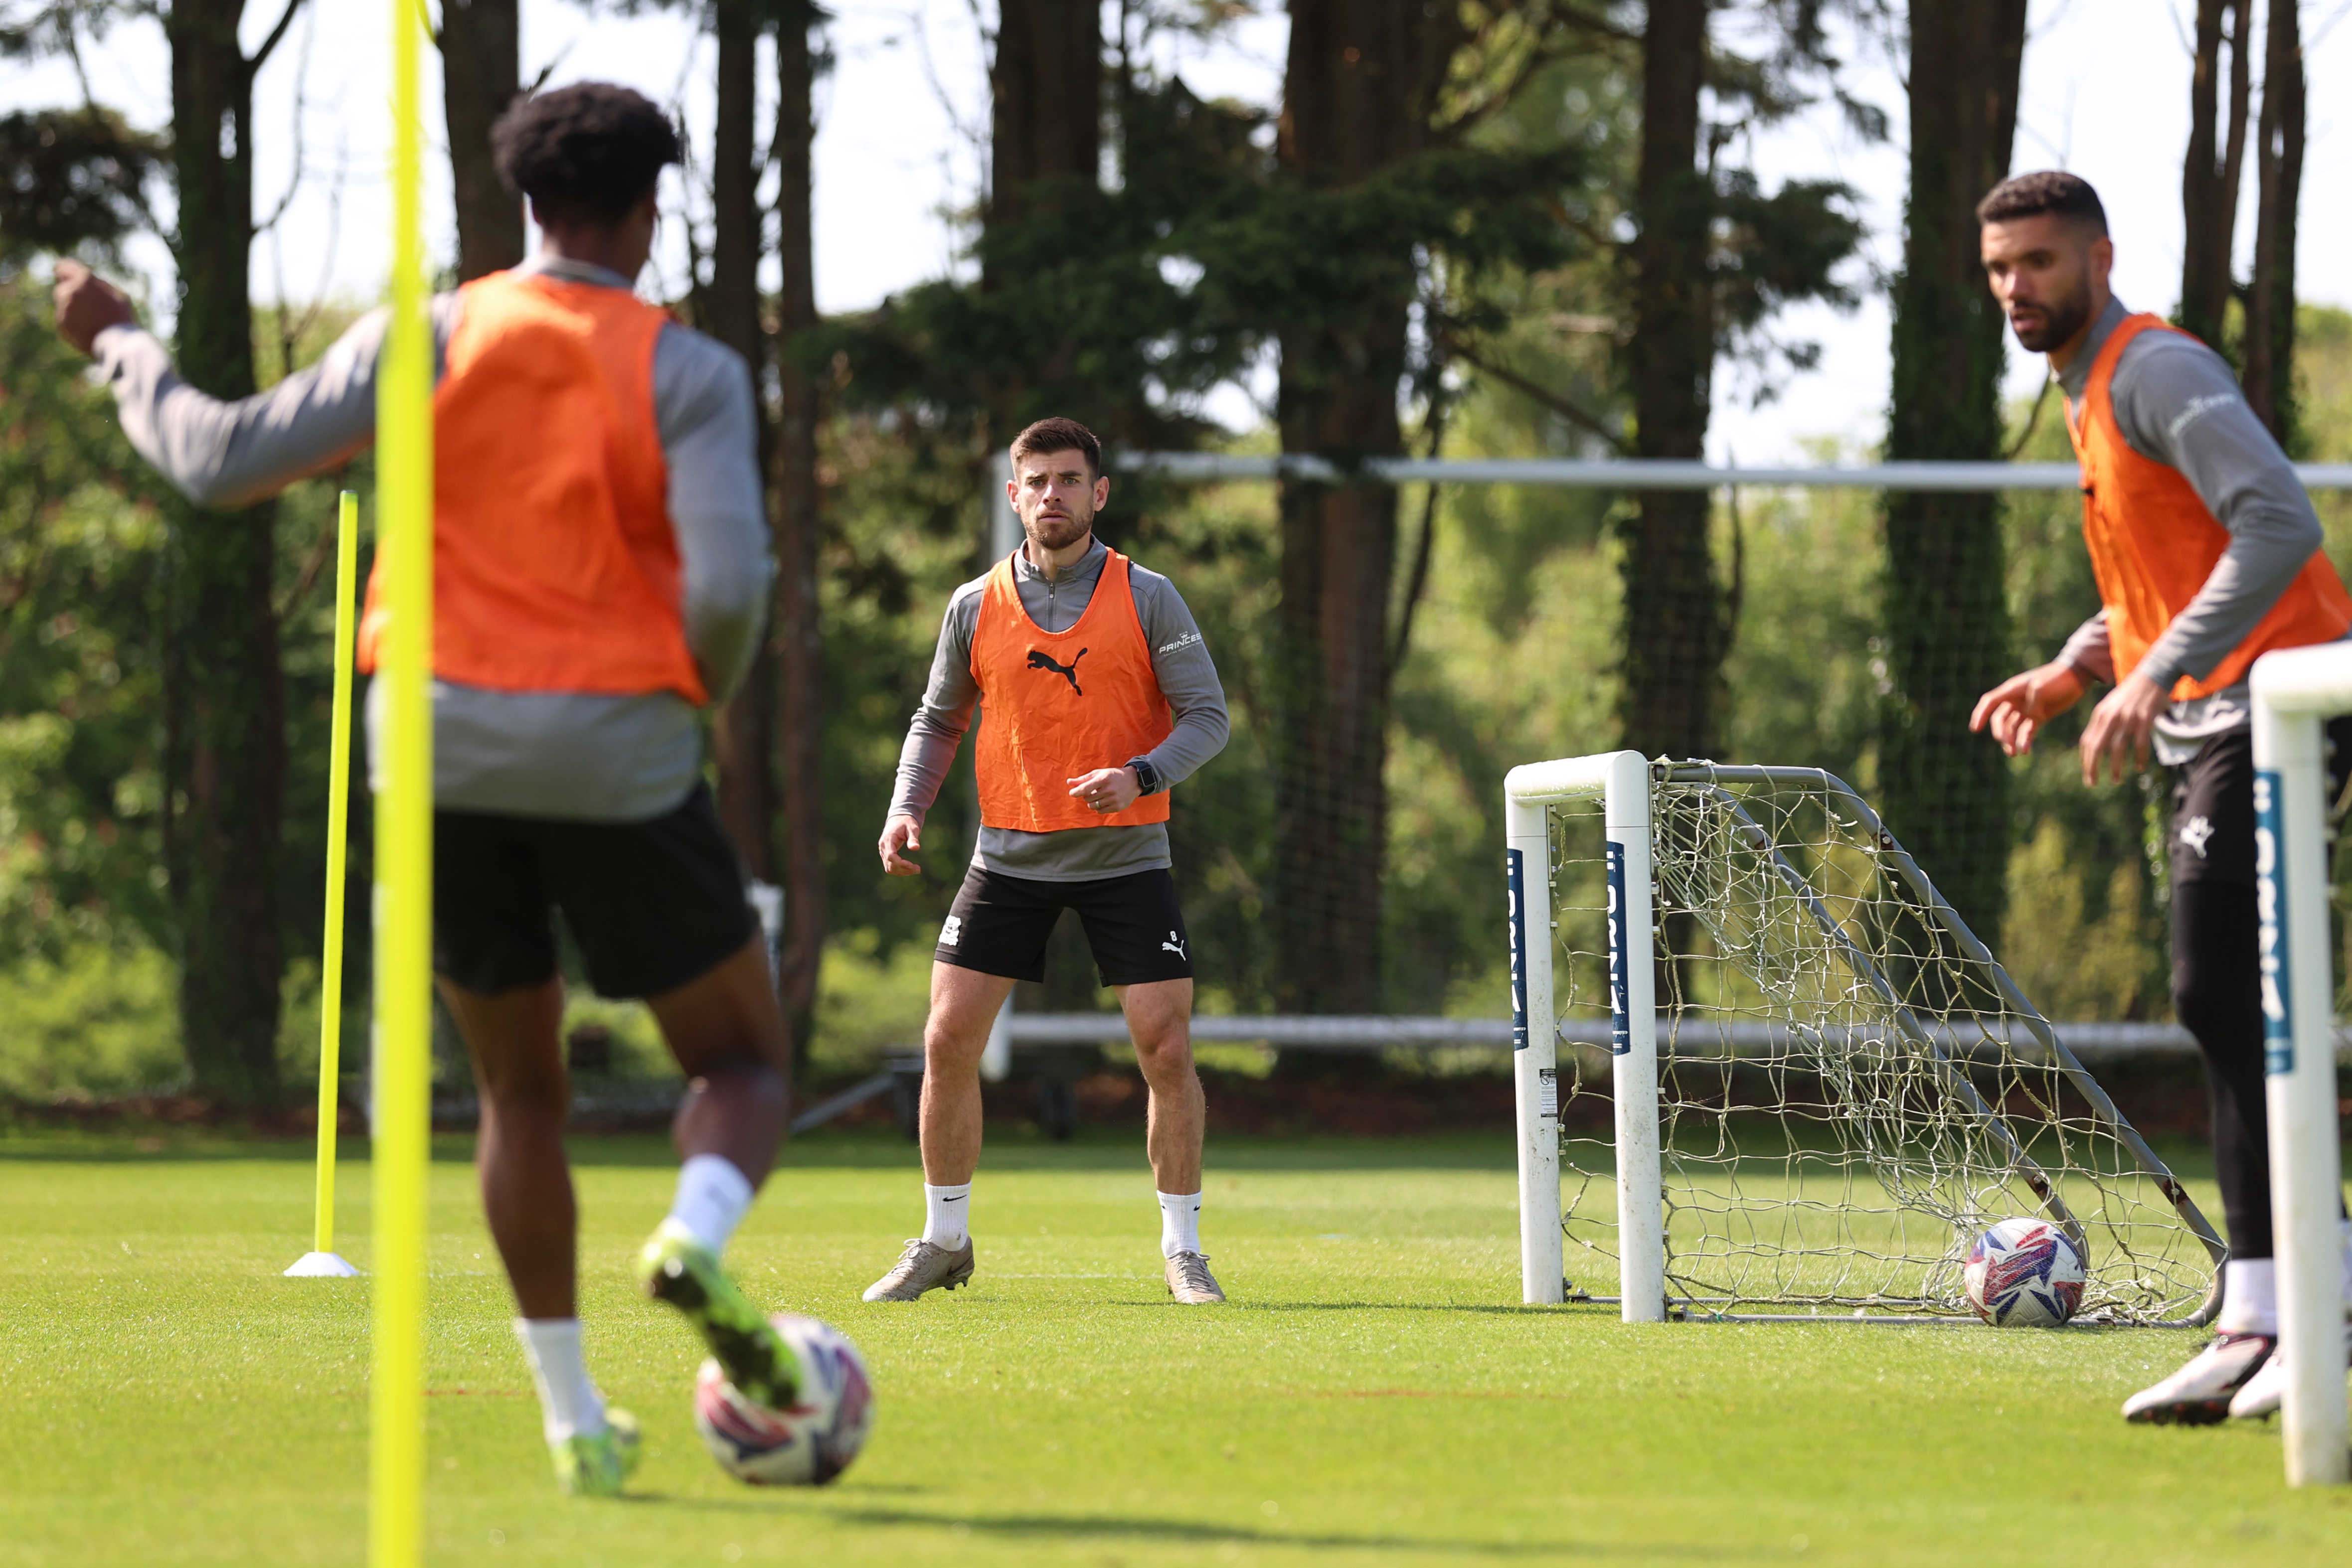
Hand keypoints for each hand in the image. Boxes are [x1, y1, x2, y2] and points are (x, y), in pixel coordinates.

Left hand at [52, 260, 135, 355]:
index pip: (63, 267)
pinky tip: (87, 331)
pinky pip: (64, 321)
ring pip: (64, 306)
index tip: (65, 277)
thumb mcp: (117, 295)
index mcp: (85, 280)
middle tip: (87, 307)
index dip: (65, 273)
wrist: (117, 343)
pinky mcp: (61, 323)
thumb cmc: (121, 318)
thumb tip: (87, 283)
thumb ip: (98, 286)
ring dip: (73, 311)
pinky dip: (72, 325)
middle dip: (71, 295)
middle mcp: (71, 291)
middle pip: (63, 289)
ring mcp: (64, 308)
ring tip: (91, 322)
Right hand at [878, 813, 922, 875]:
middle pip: (890, 864)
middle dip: (904, 869)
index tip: (913, 865)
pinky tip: (910, 869)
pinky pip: (890, 866)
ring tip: (916, 870)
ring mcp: (883, 852)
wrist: (899, 818)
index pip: (891, 856)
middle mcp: (883, 847)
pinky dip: (899, 870)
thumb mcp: (912, 828)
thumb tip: (915, 848)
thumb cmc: (907, 822)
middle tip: (918, 869)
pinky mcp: (886, 855)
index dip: (901, 863)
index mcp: (888, 840)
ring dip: (902, 872)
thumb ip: (913, 838)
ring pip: (889, 868)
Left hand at [1066, 766, 1139, 814]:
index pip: (1085, 788)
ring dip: (1092, 802)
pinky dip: (1099, 808)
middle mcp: (1110, 789)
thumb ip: (1083, 779)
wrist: (1134, 780)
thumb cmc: (1113, 775)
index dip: (1076, 791)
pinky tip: (1104, 801)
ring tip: (1099, 796)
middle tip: (1094, 790)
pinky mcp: (1118, 807)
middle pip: (1088, 798)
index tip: (1071, 793)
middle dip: (1087, 795)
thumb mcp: (1099, 774)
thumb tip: (1069, 782)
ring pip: (1093, 806)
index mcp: (1104, 779)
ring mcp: (1114, 799)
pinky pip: (1100, 811)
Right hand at [1969, 661, 2085, 758]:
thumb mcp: (2042, 685)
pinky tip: (2025, 751)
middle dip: (2000, 733)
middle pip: (1999, 719)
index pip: (1989, 702)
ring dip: (2010, 741)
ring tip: (2014, 754)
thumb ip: (2033, 701)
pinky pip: (2027, 732)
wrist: (2077, 677)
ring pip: (2012, 728)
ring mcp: (2026, 710)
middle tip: (2006, 745)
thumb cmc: (2057, 677)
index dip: (1979, 714)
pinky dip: (2024, 741)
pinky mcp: (2039, 717)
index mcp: (2012, 689)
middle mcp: (2016, 700)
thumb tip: (2031, 716)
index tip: (1974, 729)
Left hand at [2077, 670, 2170, 786]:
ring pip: (2117, 748)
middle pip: (2097, 747)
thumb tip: (2096, 744)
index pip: (2087, 741)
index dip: (2086, 759)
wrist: (2154, 673)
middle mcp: (2111, 716)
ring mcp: (2128, 717)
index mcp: (2100, 713)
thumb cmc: (2131, 693)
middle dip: (2092, 768)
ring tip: (2115, 780)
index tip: (2087, 773)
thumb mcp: (2111, 705)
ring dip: (2115, 767)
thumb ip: (2103, 722)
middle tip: (2092, 783)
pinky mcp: (2145, 718)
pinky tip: (2138, 768)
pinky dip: (2139, 758)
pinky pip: (2140, 744)